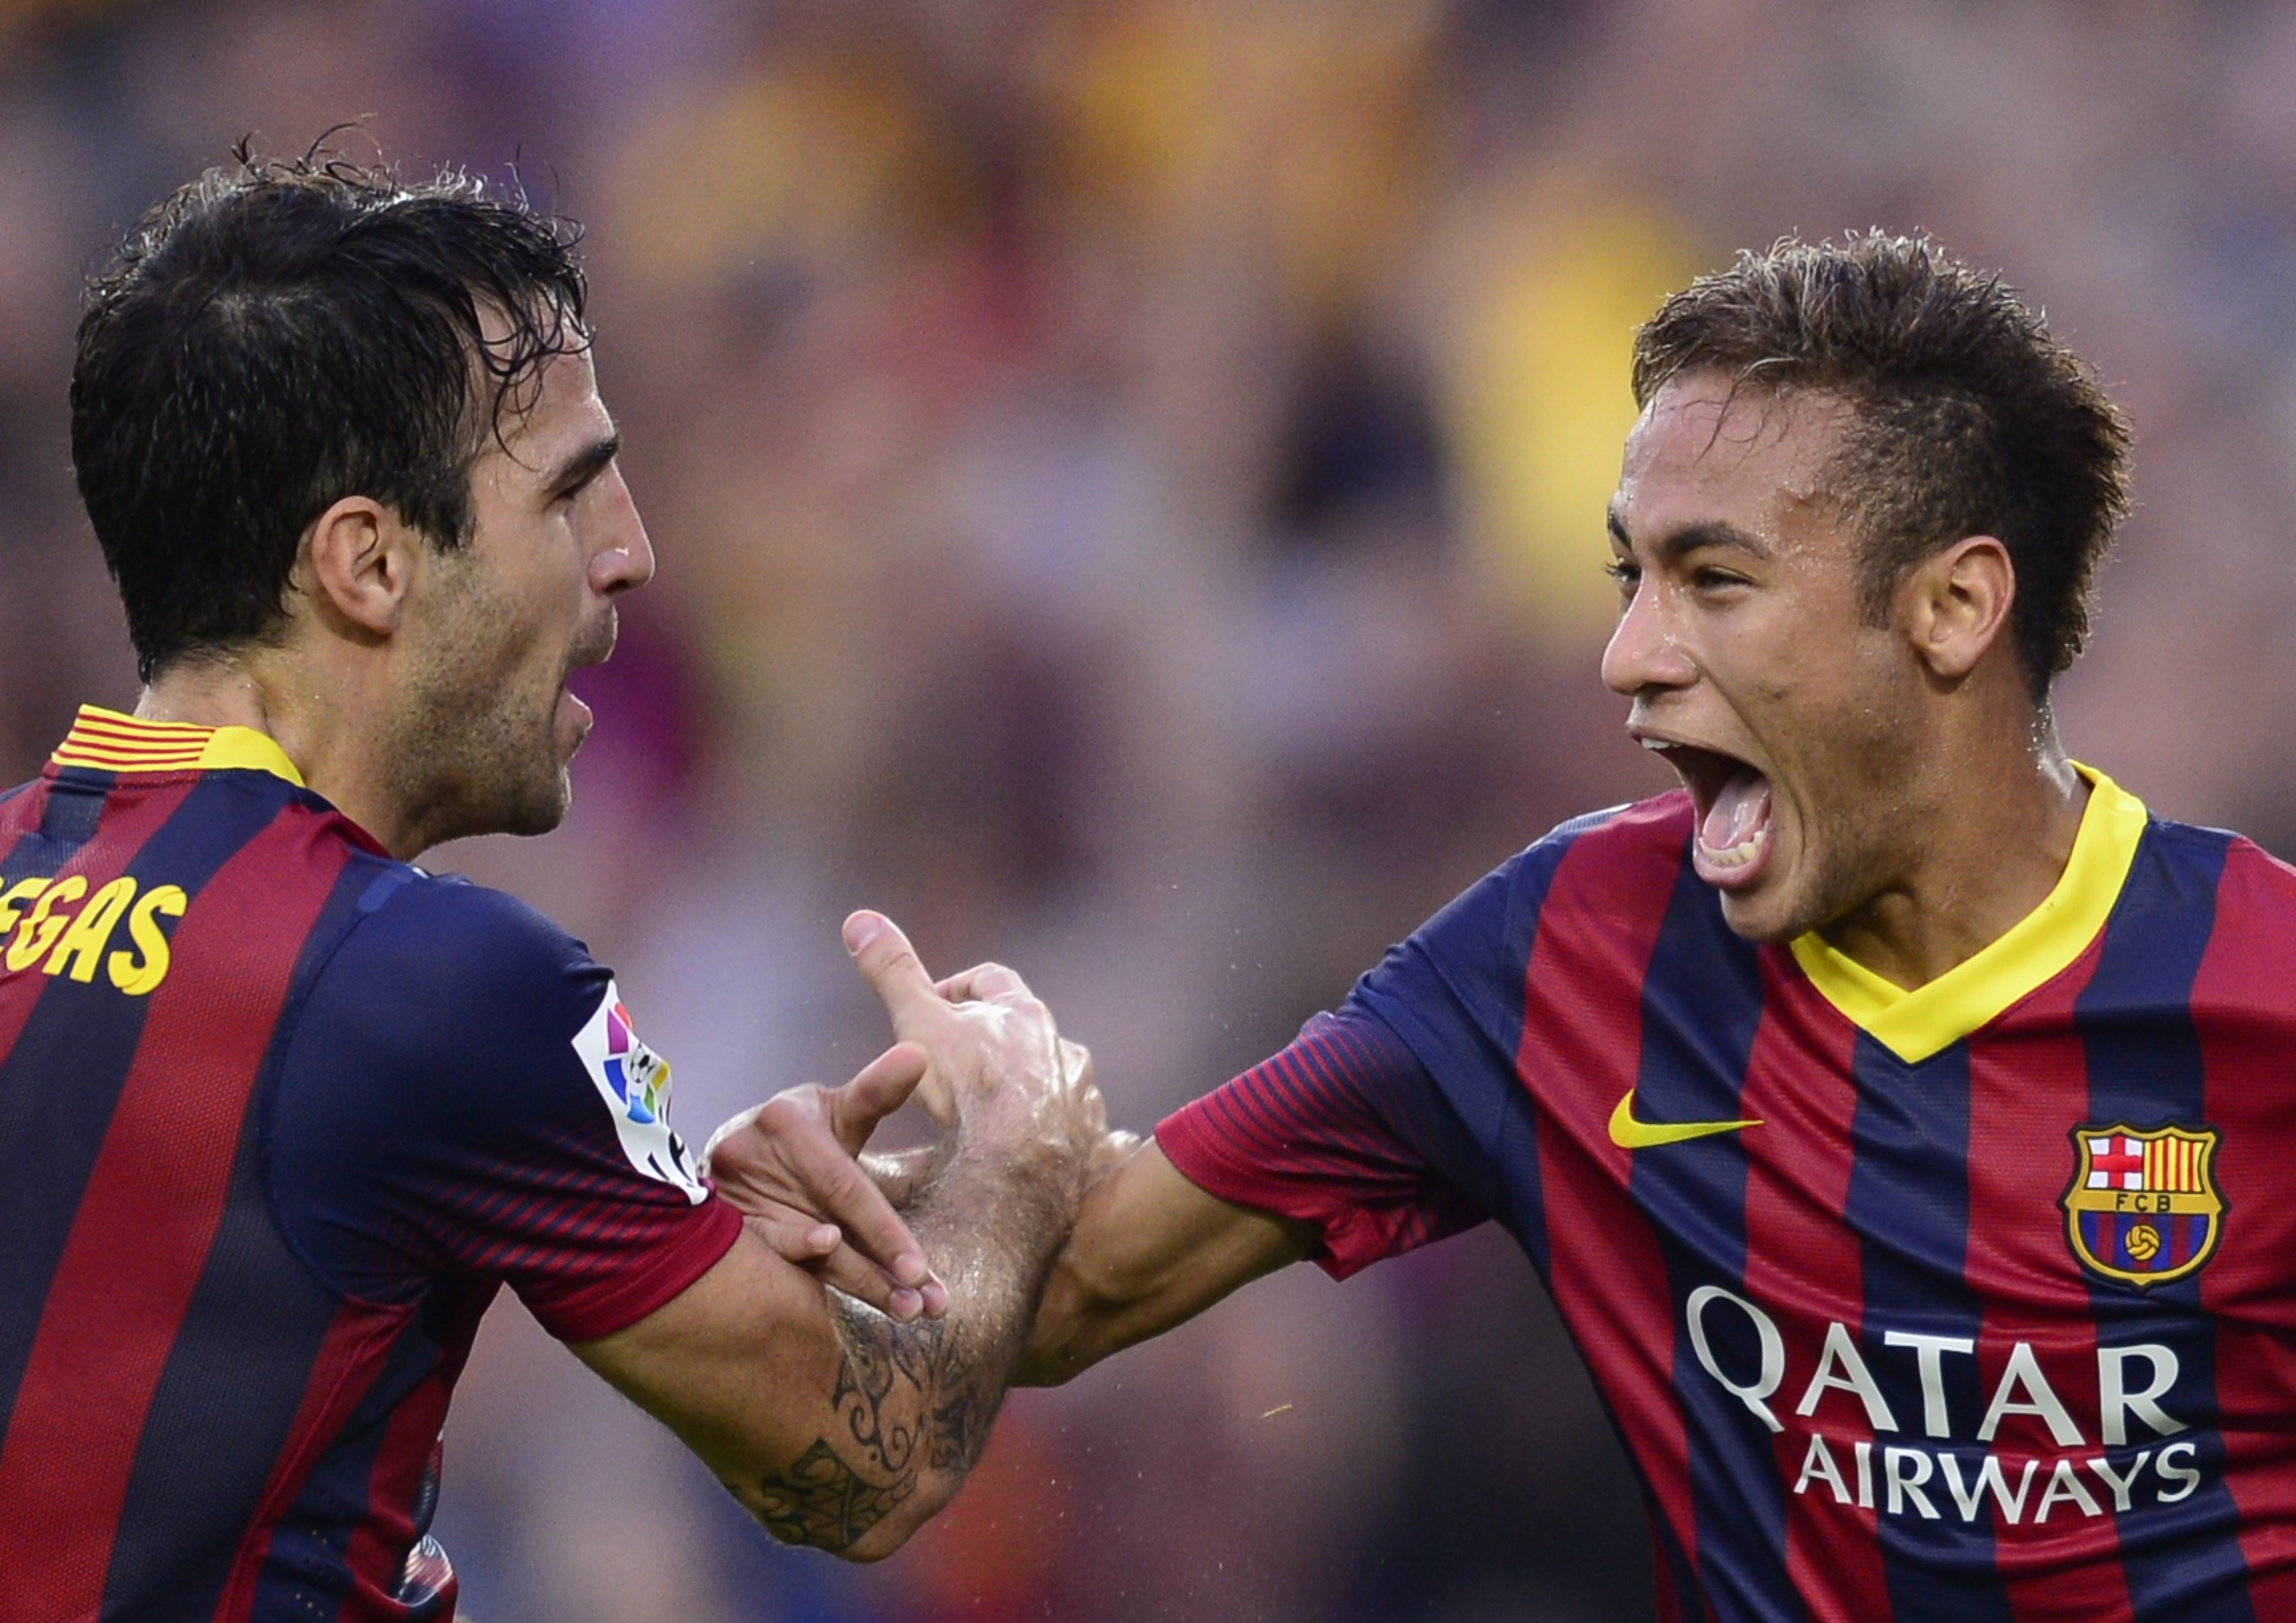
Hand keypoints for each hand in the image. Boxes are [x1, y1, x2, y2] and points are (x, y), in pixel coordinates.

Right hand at [704, 1043, 949, 1322]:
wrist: (739, 1151)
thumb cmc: (805, 1131)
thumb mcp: (837, 1109)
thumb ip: (877, 1091)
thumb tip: (920, 1053)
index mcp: (787, 1122)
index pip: (844, 1187)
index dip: (883, 1231)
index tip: (921, 1270)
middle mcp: (751, 1159)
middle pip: (828, 1228)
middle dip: (880, 1272)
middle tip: (925, 1305)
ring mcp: (733, 1200)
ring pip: (805, 1255)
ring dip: (859, 1286)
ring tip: (903, 1308)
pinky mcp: (725, 1232)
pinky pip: (771, 1264)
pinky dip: (804, 1280)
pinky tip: (827, 1301)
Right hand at [844, 910, 1105, 1196]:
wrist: (1020, 1170)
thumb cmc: (967, 1094)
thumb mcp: (918, 1024)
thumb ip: (893, 972)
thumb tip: (860, 918)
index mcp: (1023, 1014)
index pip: (989, 979)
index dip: (954, 989)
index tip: (929, 1009)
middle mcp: (1061, 1046)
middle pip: (1020, 1030)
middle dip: (986, 1041)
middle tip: (951, 1066)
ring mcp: (1079, 1094)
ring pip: (1046, 1078)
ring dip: (1019, 1086)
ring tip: (984, 1114)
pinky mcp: (1086, 1139)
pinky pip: (1067, 1126)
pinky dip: (1042, 1129)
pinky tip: (1019, 1150)